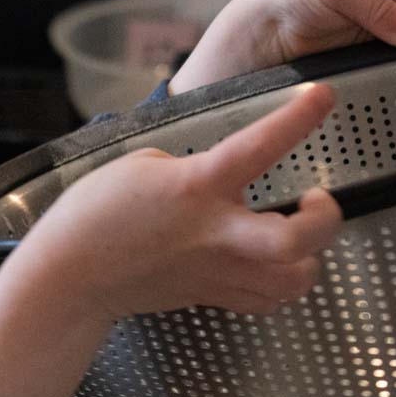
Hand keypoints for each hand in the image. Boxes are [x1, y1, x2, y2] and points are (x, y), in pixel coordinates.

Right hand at [0, 85, 341, 396]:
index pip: (260, 147)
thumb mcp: (141, 164)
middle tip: (317, 198)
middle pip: (296, 240)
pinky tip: (275, 263)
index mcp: (197, 188)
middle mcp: (216, 234)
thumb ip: (192, 165)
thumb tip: (219, 172)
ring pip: (293, 281)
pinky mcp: (212, 296)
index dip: (298, 118)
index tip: (323, 95)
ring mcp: (217, 271)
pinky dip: (283, 284)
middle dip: (325, 219)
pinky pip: (267, 301)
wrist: (71, 278)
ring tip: (300, 233)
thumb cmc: (94, 217)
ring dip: (311, 257)